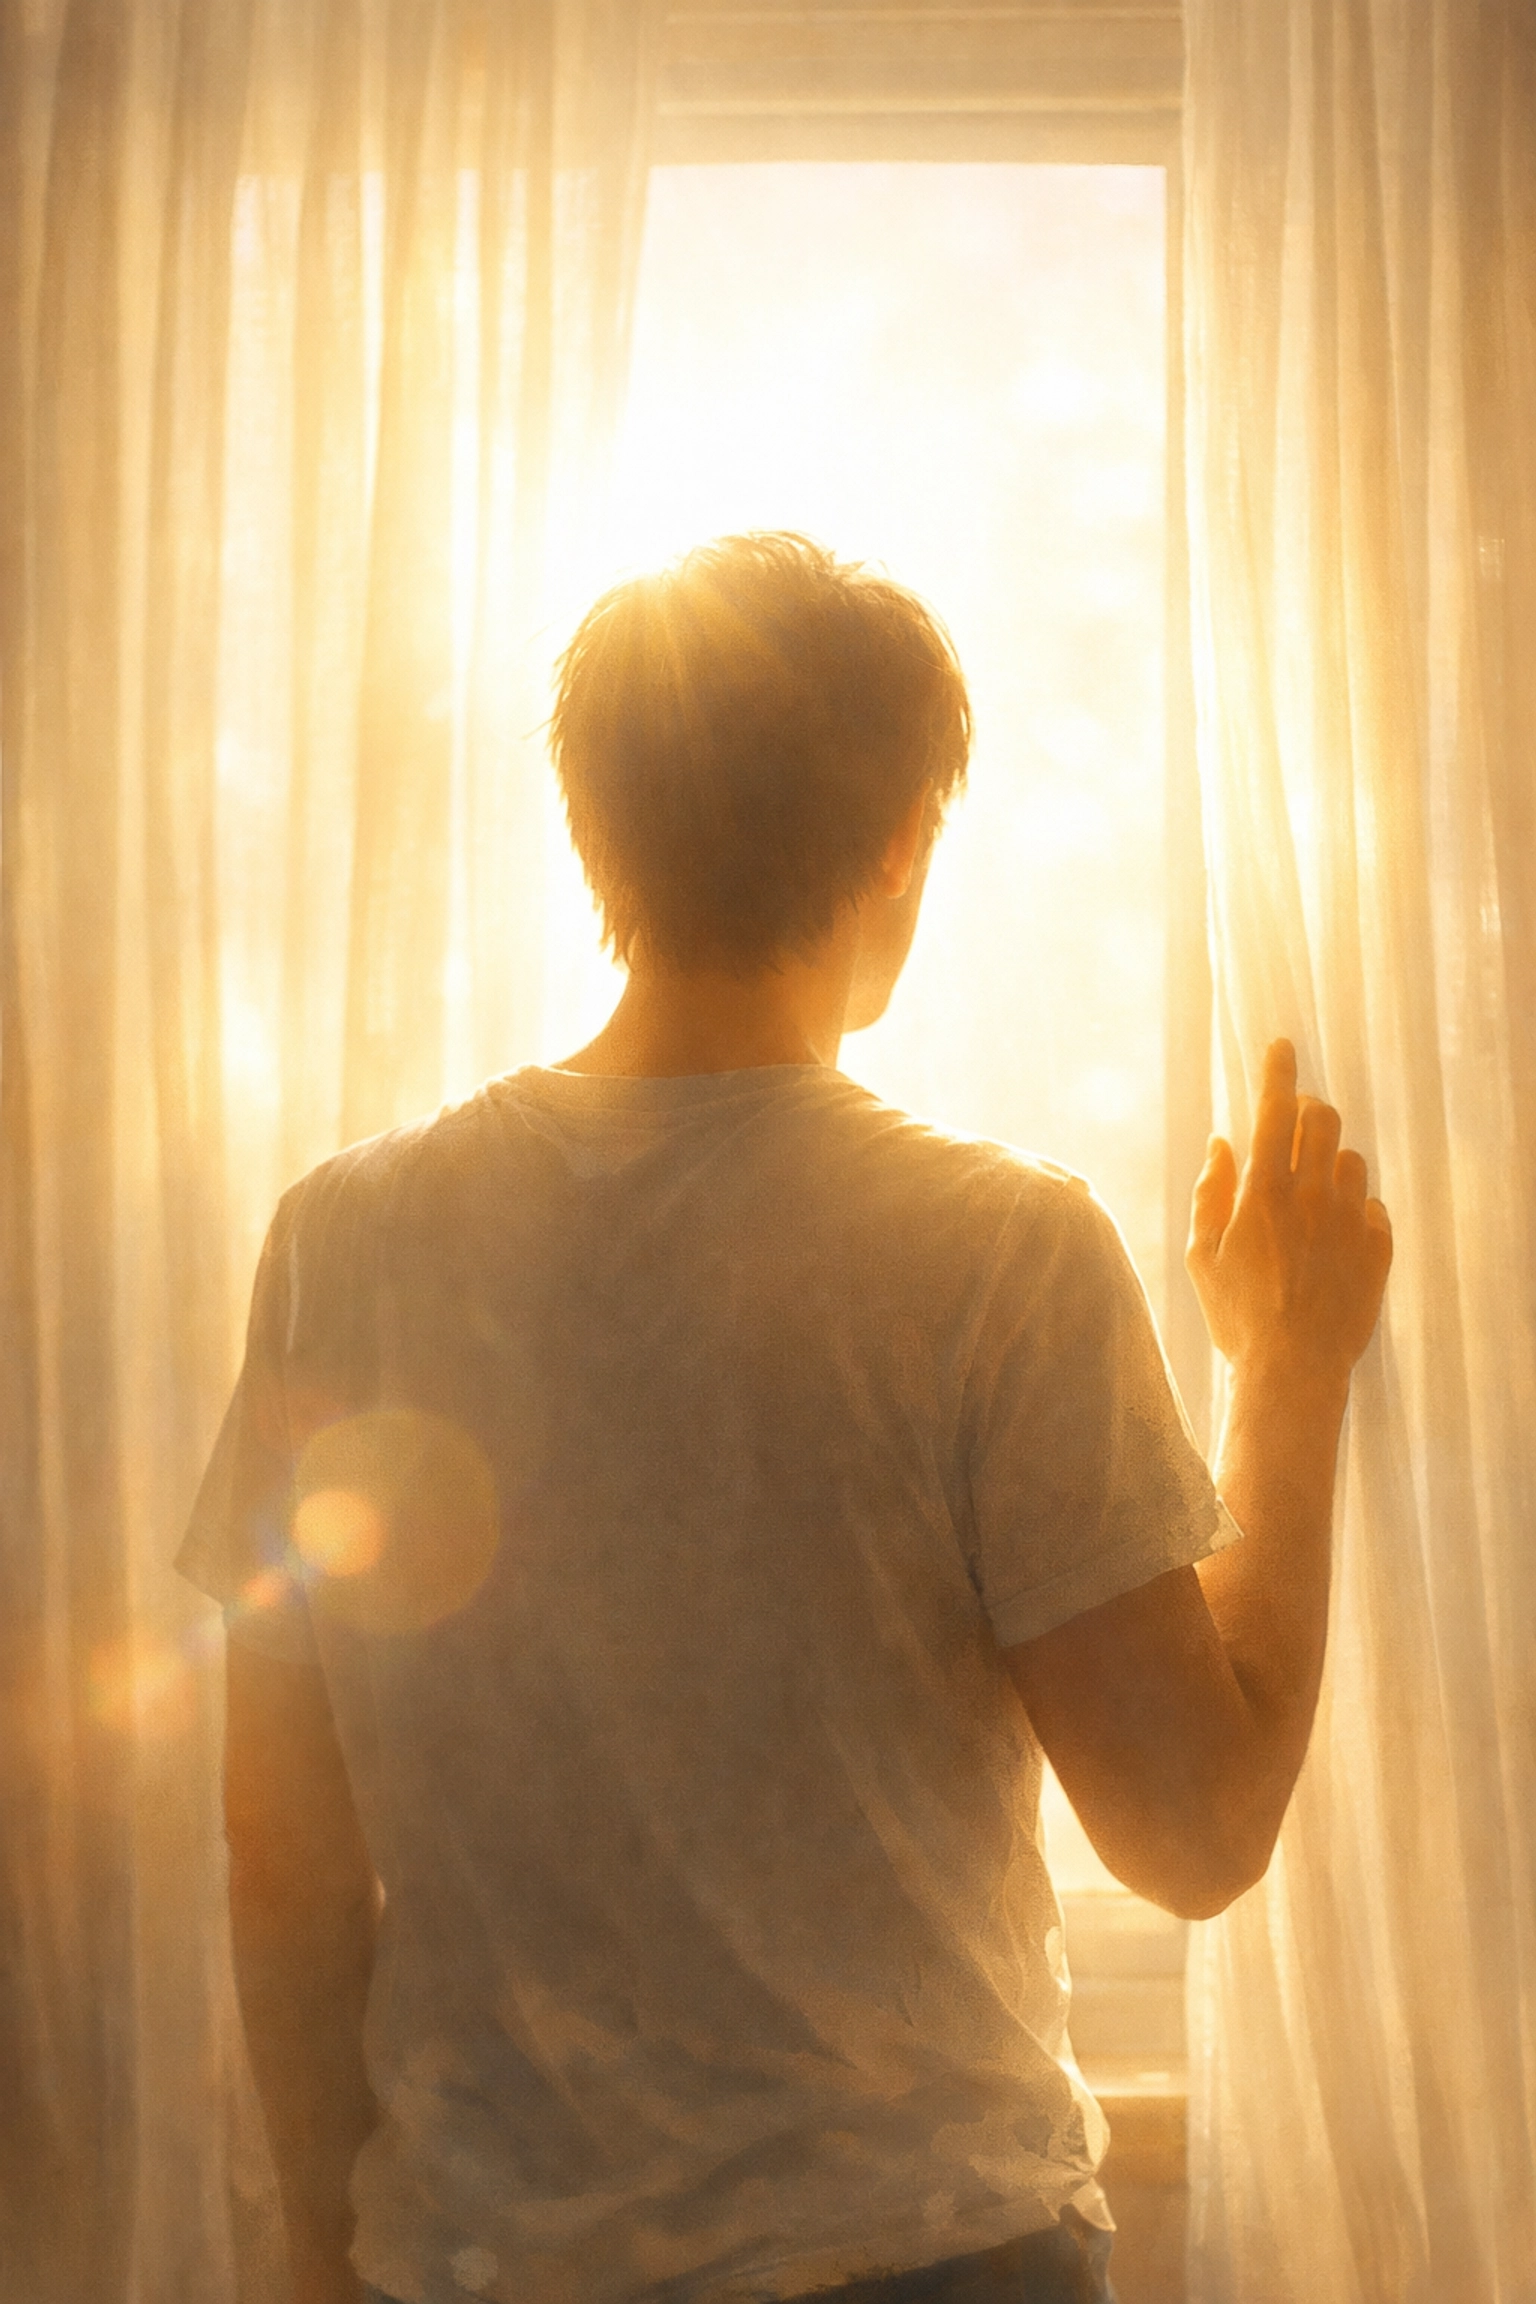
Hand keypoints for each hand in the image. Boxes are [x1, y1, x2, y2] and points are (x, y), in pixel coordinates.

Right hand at [1187, 1040, 1392, 1386]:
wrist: (1293, 1371)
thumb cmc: (1236, 1317)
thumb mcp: (1201, 1255)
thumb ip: (1210, 1192)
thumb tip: (1220, 1143)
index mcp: (1264, 1193)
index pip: (1275, 1112)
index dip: (1278, 1072)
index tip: (1283, 1045)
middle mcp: (1312, 1197)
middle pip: (1324, 1121)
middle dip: (1309, 1110)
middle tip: (1295, 1125)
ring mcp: (1350, 1222)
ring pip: (1350, 1161)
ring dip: (1329, 1161)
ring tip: (1310, 1193)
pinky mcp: (1378, 1250)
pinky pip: (1373, 1208)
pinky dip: (1355, 1209)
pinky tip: (1335, 1234)